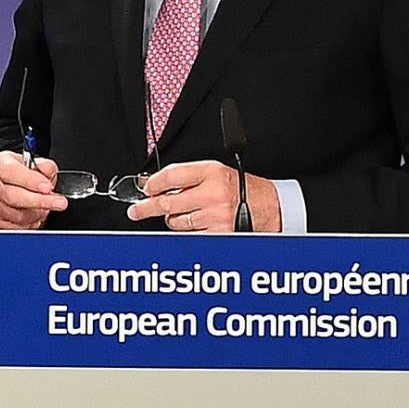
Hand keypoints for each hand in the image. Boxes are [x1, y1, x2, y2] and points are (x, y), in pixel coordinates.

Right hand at [0, 152, 66, 228]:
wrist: (4, 187)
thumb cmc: (19, 176)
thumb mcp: (33, 164)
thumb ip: (44, 166)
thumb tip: (48, 170)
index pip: (11, 171)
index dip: (30, 180)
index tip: (47, 187)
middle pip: (13, 196)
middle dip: (40, 201)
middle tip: (60, 203)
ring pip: (18, 216)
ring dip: (37, 213)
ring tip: (45, 207)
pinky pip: (16, 228)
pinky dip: (30, 224)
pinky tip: (33, 215)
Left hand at [126, 161, 277, 231]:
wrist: (272, 207)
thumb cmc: (244, 189)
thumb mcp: (217, 172)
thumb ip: (187, 176)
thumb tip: (155, 184)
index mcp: (211, 172)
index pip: (170, 176)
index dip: (152, 184)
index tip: (145, 188)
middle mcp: (213, 193)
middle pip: (167, 202)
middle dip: (146, 208)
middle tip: (136, 211)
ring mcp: (215, 215)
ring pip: (176, 222)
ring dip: (173, 220)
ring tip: (184, 215)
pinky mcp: (219, 233)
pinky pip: (190, 235)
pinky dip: (187, 232)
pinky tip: (195, 225)